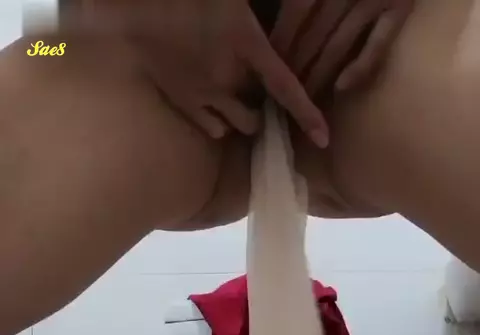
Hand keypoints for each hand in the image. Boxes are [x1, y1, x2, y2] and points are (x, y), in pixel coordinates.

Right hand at [72, 0, 329, 145]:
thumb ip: (257, 8)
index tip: (324, 137)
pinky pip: (213, 129)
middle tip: (258, 94)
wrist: (136, 8)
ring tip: (236, 102)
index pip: (285, 87)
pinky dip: (218, 123)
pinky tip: (215, 106)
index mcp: (246, 43)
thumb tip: (299, 0)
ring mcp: (203, 95)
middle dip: (263, 108)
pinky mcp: (183, 104)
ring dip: (241, 117)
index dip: (307, 114)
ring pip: (237, 125)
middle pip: (259, 112)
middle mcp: (228, 77)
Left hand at [272, 0, 413, 95]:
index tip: (265, 62)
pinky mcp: (401, 8)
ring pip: (339, 44)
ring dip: (318, 73)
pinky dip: (360, 67)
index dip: (281, 37)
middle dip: (295, 64)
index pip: (296, 8)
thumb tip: (279, 7)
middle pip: (315, 32)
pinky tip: (341, 88)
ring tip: (303, 99)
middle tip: (277, 94)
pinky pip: (378, 44)